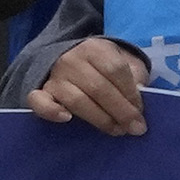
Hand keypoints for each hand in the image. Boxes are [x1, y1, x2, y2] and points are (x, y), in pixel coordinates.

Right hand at [30, 35, 154, 137]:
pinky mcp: (40, 91)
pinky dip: (50, 111)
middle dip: (120, 111)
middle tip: (135, 129)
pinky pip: (38, 101)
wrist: (69, 59)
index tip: (141, 112)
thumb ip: (135, 75)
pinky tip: (66, 119)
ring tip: (116, 130)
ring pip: (76, 99)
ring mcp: (54, 76)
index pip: (115, 70)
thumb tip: (140, 92)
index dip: (130, 94)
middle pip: (98, 88)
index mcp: (95, 48)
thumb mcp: (125, 61)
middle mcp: (72, 60)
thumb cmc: (105, 66)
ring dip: (99, 118)